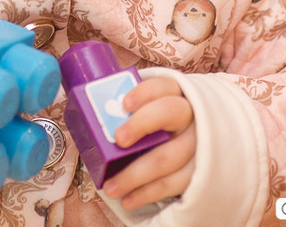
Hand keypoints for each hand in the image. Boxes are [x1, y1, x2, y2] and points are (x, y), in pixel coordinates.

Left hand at [102, 77, 195, 210]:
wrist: (195, 139)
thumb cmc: (160, 122)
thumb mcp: (150, 108)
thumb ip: (128, 109)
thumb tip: (85, 114)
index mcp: (176, 94)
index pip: (163, 86)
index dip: (145, 93)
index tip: (124, 104)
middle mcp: (191, 115)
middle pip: (170, 113)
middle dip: (141, 125)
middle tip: (118, 140)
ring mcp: (198, 143)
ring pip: (170, 157)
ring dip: (136, 174)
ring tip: (112, 187)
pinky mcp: (200, 170)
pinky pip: (175, 184)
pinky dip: (149, 193)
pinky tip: (129, 199)